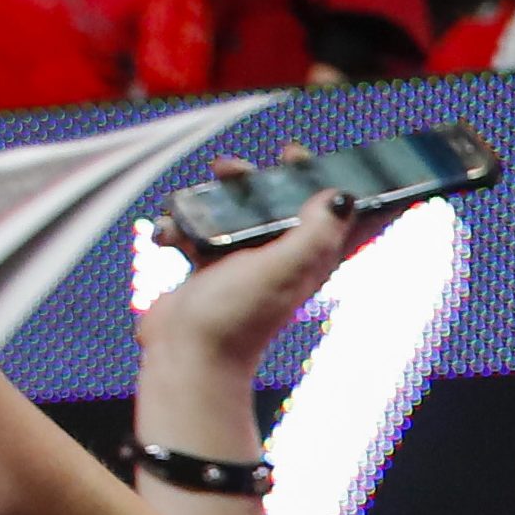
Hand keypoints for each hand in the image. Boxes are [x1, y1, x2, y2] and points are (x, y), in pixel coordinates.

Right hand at [142, 153, 390, 373]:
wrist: (186, 356)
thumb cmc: (237, 317)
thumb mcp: (283, 269)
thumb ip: (314, 233)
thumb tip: (342, 197)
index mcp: (310, 259)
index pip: (338, 217)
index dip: (334, 183)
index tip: (307, 158)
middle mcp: (282, 258)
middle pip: (283, 203)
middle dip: (262, 178)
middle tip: (238, 167)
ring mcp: (245, 262)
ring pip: (238, 210)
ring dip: (218, 193)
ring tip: (203, 186)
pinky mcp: (211, 267)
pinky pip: (200, 230)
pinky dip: (184, 224)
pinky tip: (172, 233)